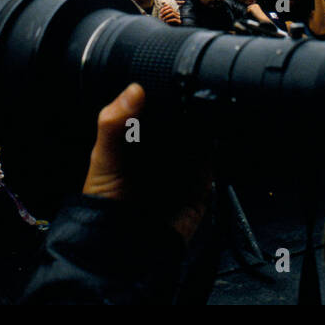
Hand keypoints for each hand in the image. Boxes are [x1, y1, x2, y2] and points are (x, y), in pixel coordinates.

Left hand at [82, 83, 207, 242]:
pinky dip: (220, 149)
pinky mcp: (203, 182)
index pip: (158, 104)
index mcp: (139, 135)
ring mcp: (185, 164)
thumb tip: (133, 89)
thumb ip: (113, 124)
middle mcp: (163, 147)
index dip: (165, 90)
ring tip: (205, 115)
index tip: (172, 75)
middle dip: (191, 106)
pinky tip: (215, 139)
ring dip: (208, 125)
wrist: (125, 248)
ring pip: (204, 136)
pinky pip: (217, 161)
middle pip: (185, 118)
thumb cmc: (105, 203)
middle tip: (193, 94)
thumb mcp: (104, 158)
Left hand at [156, 1, 180, 25]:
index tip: (160, 12)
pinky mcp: (179, 21)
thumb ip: (164, 9)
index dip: (164, 8)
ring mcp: (178, 17)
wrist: (170, 29)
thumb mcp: (164, 15)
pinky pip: (174, 19)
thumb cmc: (166, 22)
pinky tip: (166, 21)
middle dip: (165, 12)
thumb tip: (163, 2)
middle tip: (161, 16)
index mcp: (173, 11)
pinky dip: (169, 20)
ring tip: (163, 19)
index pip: (169, 6)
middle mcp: (176, 13)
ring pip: (173, 13)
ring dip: (167, 16)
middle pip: (171, 9)